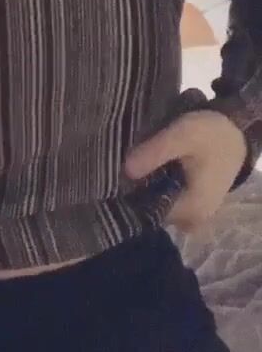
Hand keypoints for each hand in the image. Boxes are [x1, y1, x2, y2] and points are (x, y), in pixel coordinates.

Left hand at [124, 111, 246, 231]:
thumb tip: (126, 170)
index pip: (147, 212)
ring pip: (158, 204)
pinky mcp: (193, 204)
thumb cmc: (210, 134)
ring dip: (147, 187)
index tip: (117, 173)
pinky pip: (167, 201)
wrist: (234, 132)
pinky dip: (157, 187)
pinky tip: (151, 168)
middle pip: (151, 210)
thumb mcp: (181, 135)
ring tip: (139, 164)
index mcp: (192, 210)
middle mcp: (193, 220)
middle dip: (137, 190)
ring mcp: (194, 214)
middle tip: (126, 165)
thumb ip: (155, 152)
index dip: (129, 192)